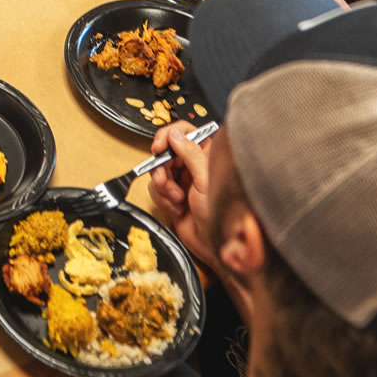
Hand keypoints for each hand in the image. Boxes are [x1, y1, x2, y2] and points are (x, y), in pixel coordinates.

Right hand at [146, 121, 215, 266]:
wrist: (213, 244)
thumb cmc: (220, 215)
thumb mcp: (205, 180)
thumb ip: (190, 154)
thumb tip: (176, 135)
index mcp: (206, 155)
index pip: (185, 132)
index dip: (169, 135)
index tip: (159, 147)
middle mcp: (193, 165)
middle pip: (166, 152)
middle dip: (162, 168)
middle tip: (164, 178)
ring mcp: (182, 180)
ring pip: (157, 171)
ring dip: (163, 187)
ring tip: (176, 198)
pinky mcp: (171, 195)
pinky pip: (155, 189)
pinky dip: (162, 199)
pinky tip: (176, 208)